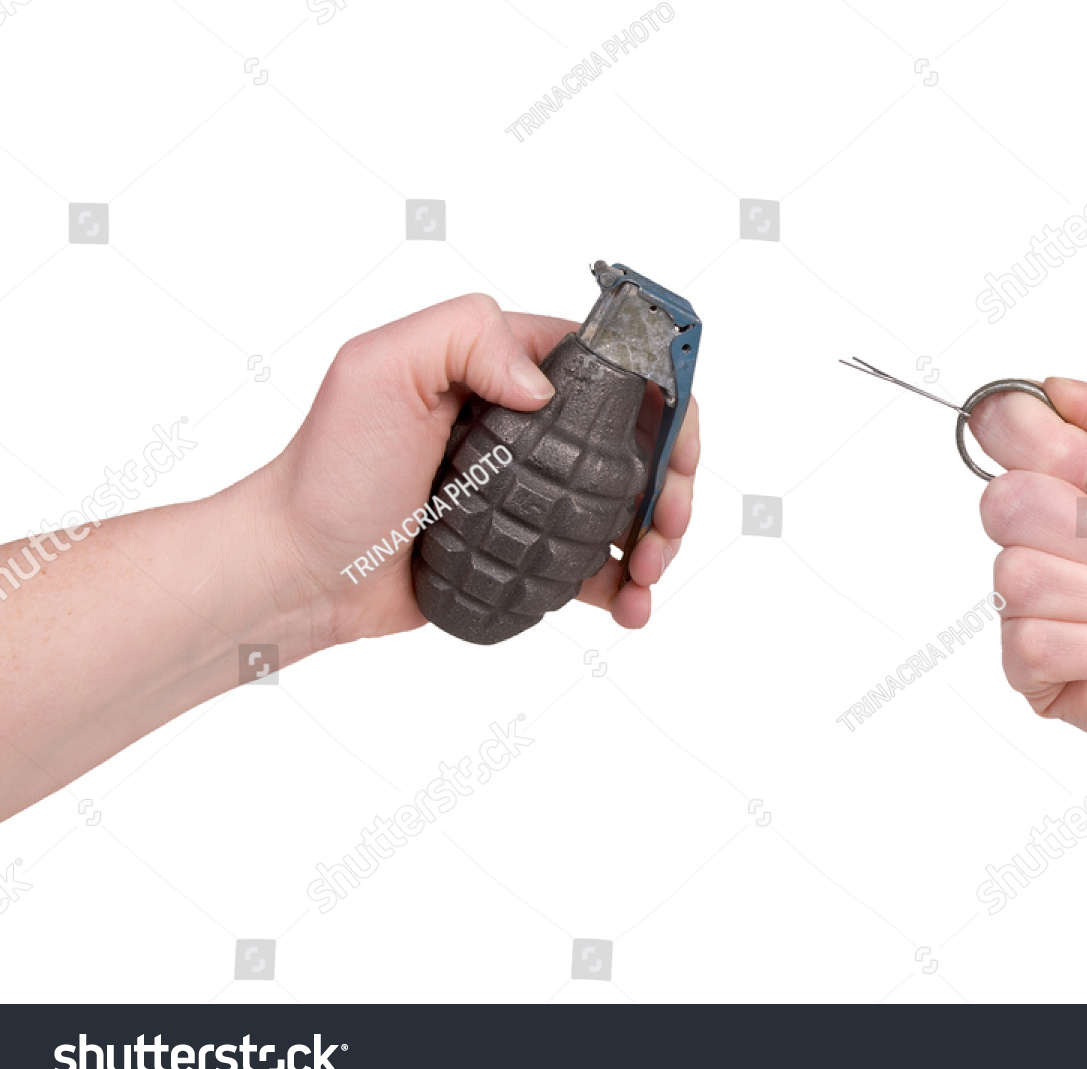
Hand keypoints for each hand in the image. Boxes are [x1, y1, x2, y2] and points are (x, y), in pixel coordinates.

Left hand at [261, 294, 698, 645]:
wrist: (300, 570)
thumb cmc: (329, 470)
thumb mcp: (378, 369)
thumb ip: (466, 336)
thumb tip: (544, 384)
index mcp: (507, 370)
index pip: (614, 366)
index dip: (665, 402)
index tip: (675, 450)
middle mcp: (530, 425)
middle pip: (637, 443)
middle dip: (673, 483)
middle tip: (667, 525)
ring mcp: (532, 492)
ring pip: (626, 507)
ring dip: (659, 538)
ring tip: (647, 574)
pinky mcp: (524, 549)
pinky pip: (593, 563)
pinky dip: (625, 585)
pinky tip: (629, 605)